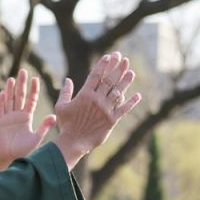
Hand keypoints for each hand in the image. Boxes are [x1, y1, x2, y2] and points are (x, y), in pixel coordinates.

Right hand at [0, 69, 56, 174]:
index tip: (36, 79)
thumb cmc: (22, 151)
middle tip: (24, 71)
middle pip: (19, 96)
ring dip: (10, 89)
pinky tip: (3, 93)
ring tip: (12, 79)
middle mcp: (17, 115)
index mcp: (27, 118)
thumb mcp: (36, 138)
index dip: (33, 90)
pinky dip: (1, 101)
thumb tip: (54, 116)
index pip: (31, 100)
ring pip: (9, 100)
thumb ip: (44, 127)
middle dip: (22, 84)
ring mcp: (6, 118)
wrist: (7, 159)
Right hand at [52, 51, 141, 168]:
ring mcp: (105, 110)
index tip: (110, 56)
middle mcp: (97, 100)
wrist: (73, 142)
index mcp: (84, 94)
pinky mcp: (111, 120)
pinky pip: (123, 109)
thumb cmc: (65, 125)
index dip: (104, 64)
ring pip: (118, 92)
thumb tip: (68, 79)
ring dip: (125, 81)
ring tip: (131, 72)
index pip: (96, 75)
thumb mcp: (61, 106)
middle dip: (117, 68)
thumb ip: (65, 92)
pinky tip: (138, 95)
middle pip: (109, 80)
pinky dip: (131, 102)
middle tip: (124, 59)